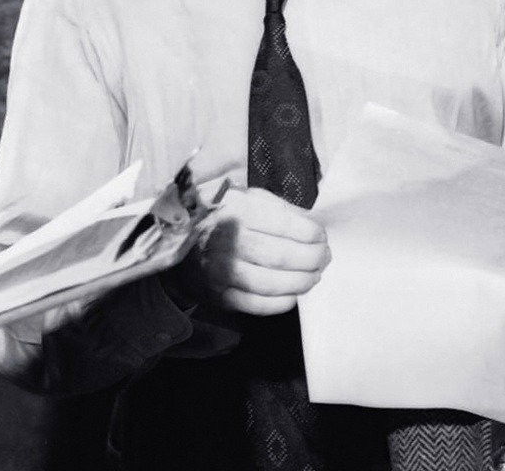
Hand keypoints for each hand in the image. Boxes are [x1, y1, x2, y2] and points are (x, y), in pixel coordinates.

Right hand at [196, 187, 329, 315]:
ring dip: (302, 282)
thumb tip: (313, 224)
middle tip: (324, 258)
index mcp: (238, 211)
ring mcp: (223, 271)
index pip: (285, 224)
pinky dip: (282, 302)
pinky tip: (294, 293)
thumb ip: (280, 208)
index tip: (322, 237)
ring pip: (272, 283)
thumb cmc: (223, 219)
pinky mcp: (221, 296)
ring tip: (314, 276)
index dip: (311, 234)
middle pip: (282, 256)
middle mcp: (228, 241)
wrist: (180, 246)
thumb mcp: (247, 199)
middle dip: (312, 259)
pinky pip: (259, 305)